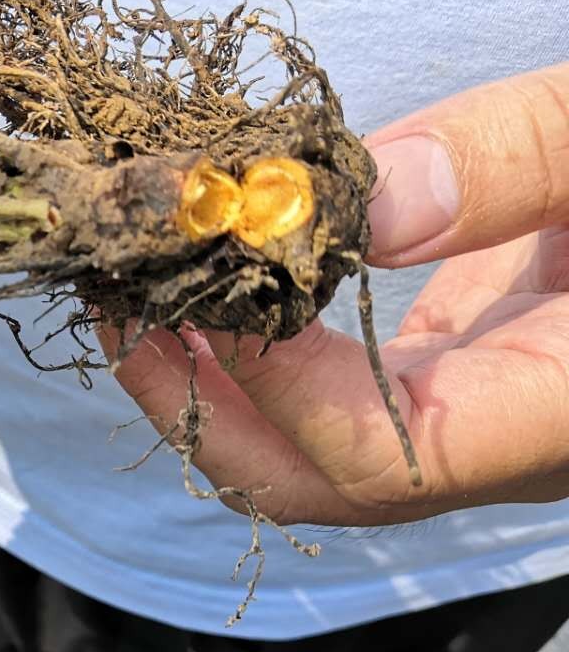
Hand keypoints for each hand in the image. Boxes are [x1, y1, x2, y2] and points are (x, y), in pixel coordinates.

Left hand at [109, 64, 568, 524]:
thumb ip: (518, 162)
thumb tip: (351, 205)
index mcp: (564, 410)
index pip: (387, 456)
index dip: (280, 384)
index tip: (209, 280)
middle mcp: (510, 447)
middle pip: (322, 489)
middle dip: (202, 408)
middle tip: (126, 302)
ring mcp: (473, 423)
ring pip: (311, 461)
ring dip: (206, 388)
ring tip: (138, 289)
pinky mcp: (452, 381)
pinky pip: (329, 406)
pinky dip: (248, 360)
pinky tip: (205, 287)